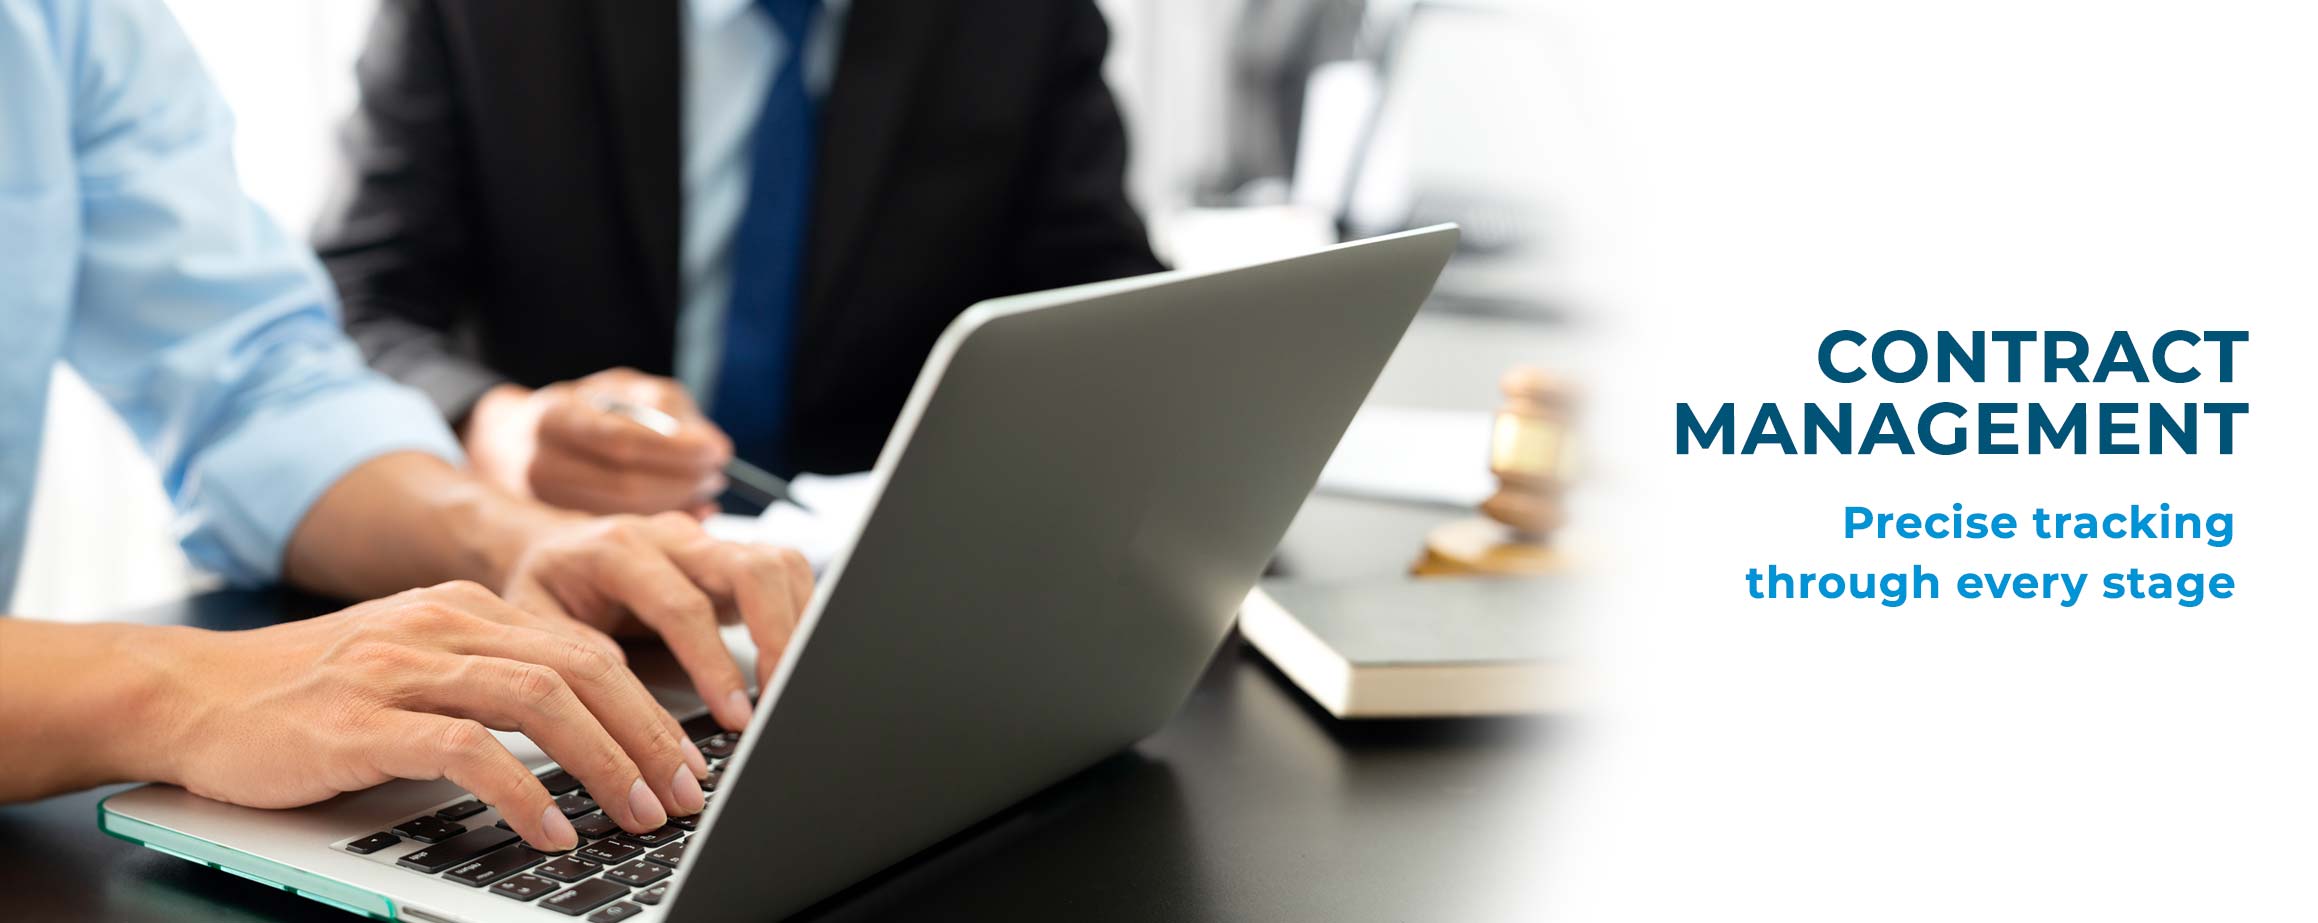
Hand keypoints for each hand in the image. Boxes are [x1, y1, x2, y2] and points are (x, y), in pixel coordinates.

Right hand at [137, 581, 711, 850]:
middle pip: (582, 668)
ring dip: (605, 762)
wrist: (188, 693)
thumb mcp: (413, 661)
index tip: (688, 757)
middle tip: (684, 791)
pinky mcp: (359, 719)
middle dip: (649, 734)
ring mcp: (400, 668)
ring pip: (540, 699)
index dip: (650, 704)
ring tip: (638, 812)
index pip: (588, 648)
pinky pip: (465, 748)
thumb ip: (488, 675)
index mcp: (466, 607)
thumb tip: (586, 721)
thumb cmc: (305, 693)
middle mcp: (442, 624)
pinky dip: (521, 791)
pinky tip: (551, 828)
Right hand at [464, 368, 731, 515]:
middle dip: (683, 482)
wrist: (518, 441)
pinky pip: (621, 540)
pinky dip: (665, 528)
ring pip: (624, 518)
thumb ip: (669, 409)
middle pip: (625, 485)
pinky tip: (690, 515)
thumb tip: (714, 448)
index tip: (717, 451)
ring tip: (705, 490)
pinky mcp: (557, 535)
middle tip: (717, 475)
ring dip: (678, 507)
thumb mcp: (623, 390)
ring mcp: (544, 505)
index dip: (676, 449)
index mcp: (556, 416)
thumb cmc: (586, 409)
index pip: (622, 440)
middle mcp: (542, 462)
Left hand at [502, 512, 813, 731]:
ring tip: (792, 684)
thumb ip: (569, 644)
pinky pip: (784, 570)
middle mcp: (671, 536)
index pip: (684, 606)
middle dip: (778, 637)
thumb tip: (618, 672)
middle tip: (782, 698)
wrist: (554, 548)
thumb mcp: (529, 617)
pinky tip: (793, 658)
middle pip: (750, 568)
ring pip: (778, 563)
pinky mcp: (730, 557)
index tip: (736, 715)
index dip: (716, 664)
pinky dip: (799, 614)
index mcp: (618, 549)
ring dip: (797, 624)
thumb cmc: (546, 587)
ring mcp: (707, 542)